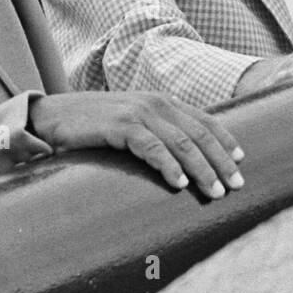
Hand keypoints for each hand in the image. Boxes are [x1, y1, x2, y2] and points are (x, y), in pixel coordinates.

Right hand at [29, 92, 244, 199]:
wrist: (50, 117)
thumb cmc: (91, 126)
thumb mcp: (130, 124)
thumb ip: (155, 132)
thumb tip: (183, 157)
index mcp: (160, 101)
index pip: (204, 119)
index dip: (225, 139)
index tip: (242, 159)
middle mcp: (154, 103)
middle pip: (198, 133)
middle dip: (220, 160)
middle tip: (236, 185)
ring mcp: (136, 112)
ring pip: (180, 142)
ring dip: (202, 168)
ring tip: (215, 191)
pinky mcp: (118, 125)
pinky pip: (150, 147)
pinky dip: (168, 165)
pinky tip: (179, 183)